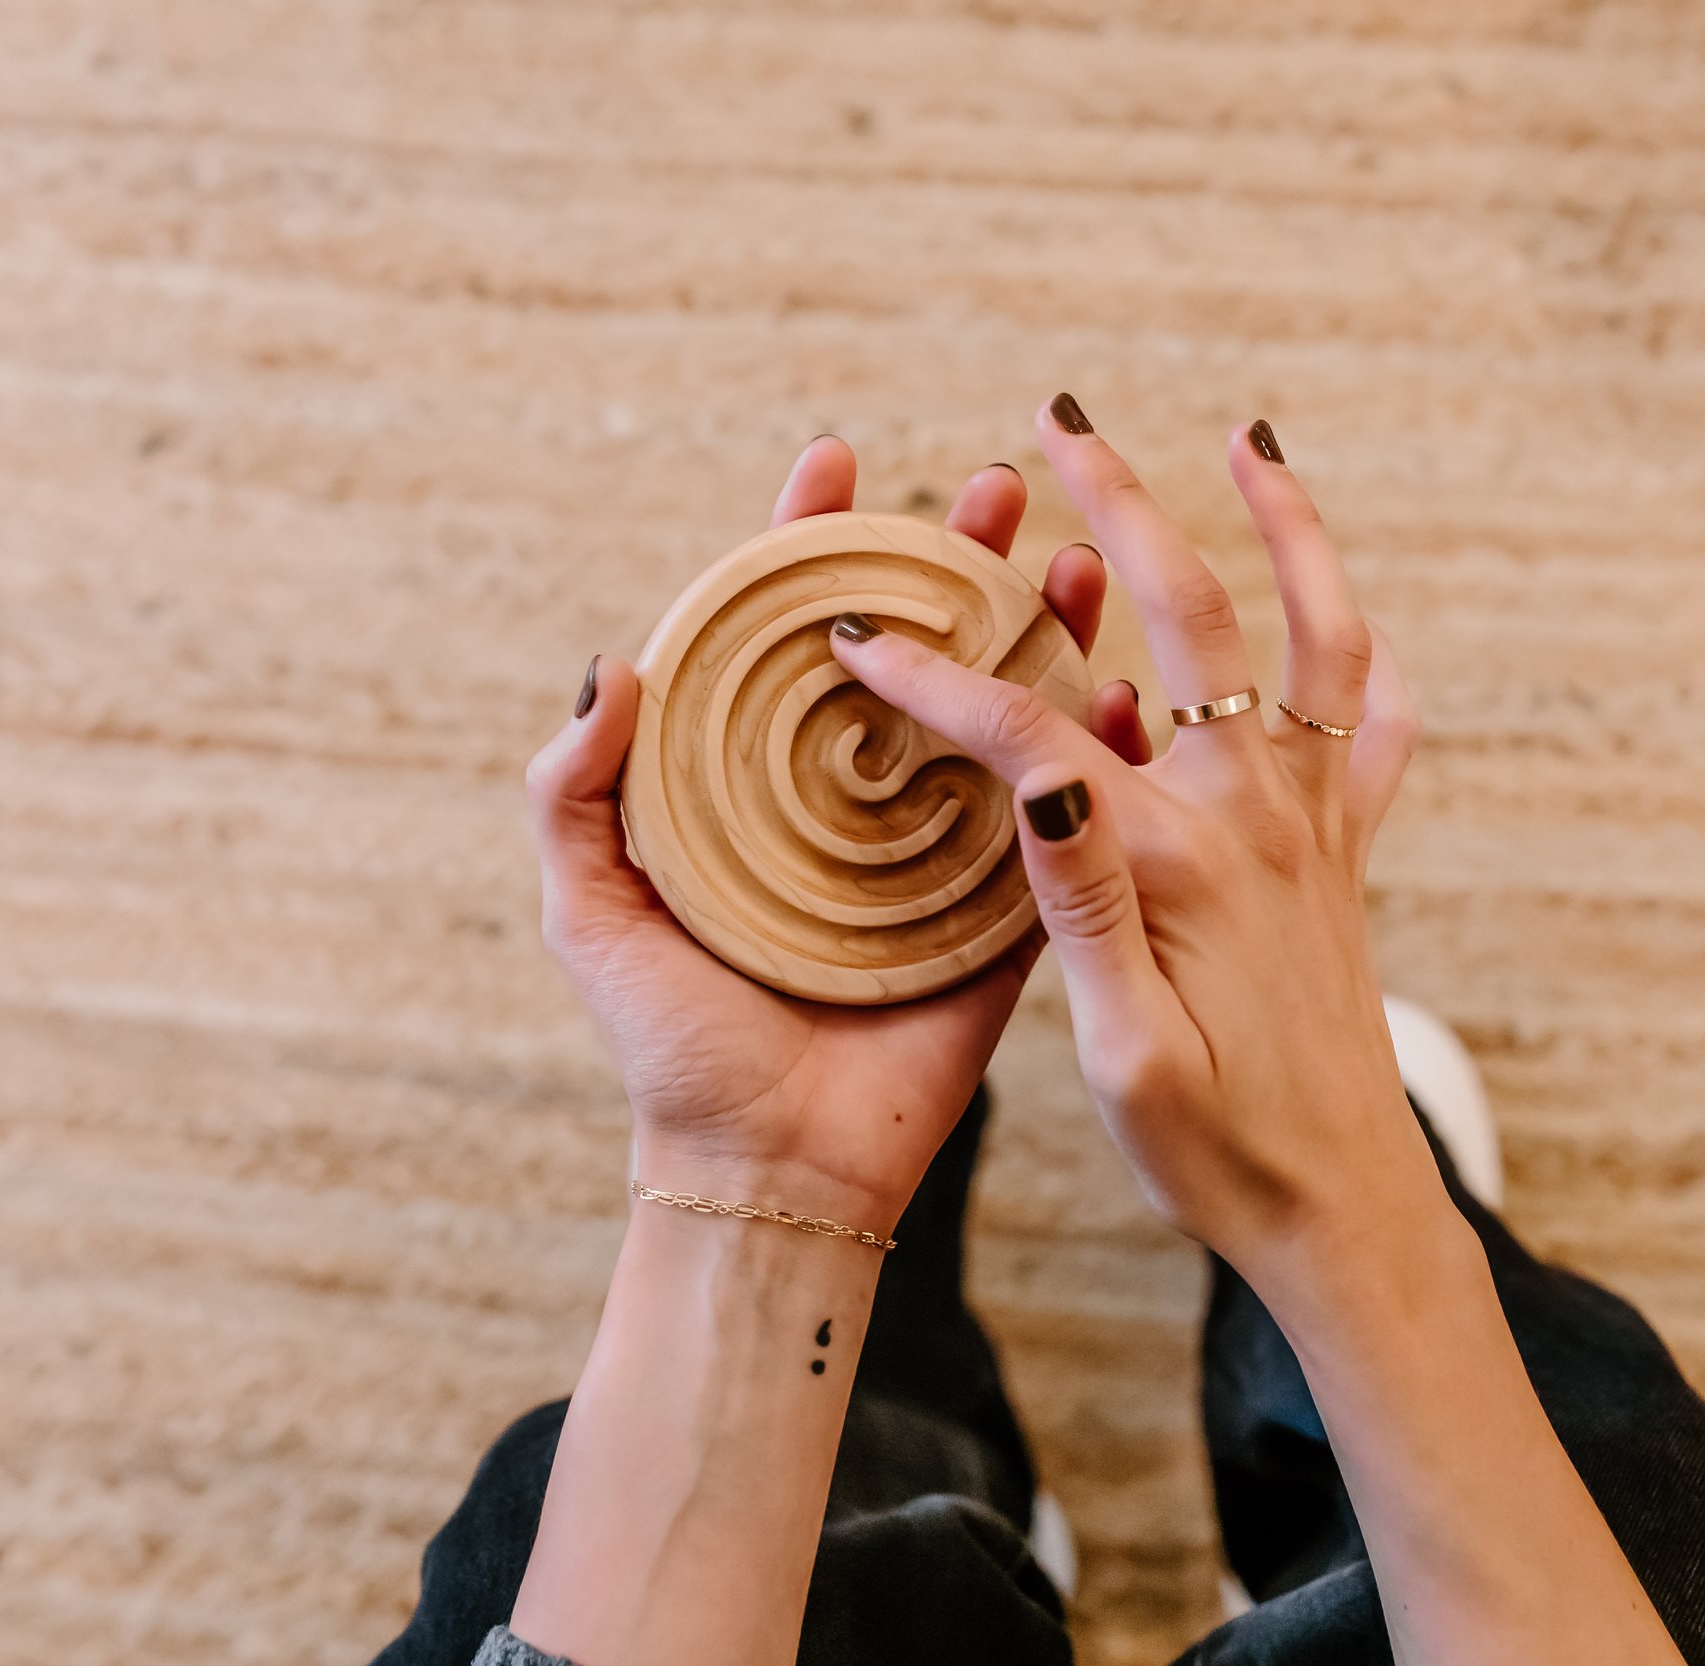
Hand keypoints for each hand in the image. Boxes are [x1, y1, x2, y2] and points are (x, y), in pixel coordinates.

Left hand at [526, 438, 1149, 1230]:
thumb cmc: (673, 1047)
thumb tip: (613, 667)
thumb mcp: (592, 915)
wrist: (770, 1168)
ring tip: (1074, 560)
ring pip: (998, 709)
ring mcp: (938, 848)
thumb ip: (576, 796)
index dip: (810, 540)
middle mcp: (853, 797)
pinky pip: (1059, 816)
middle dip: (955, 557)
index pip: (784, 633)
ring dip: (1042, 627)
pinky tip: (1128, 688)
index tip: (836, 459)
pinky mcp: (1006, 910)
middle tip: (994, 490)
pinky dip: (1099, 749)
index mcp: (758, 782)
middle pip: (913, 646)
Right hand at [830, 404, 1441, 1271]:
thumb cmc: (1219, 1156)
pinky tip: (1344, 621)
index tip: (853, 637)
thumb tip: (1045, 775)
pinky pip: (1379, 729)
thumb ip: (1082, 911)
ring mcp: (1317, 827)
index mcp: (1177, 862)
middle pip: (1190, 615)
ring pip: (1318, 634)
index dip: (935, 678)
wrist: (1347, 1212)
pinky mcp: (1348, 858)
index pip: (1032, 729)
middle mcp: (1260, 817)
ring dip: (1286, 526)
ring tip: (1250, 439)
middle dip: (1117, 502)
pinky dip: (1365, 657)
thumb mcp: (1122, 1058)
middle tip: (1058, 421)